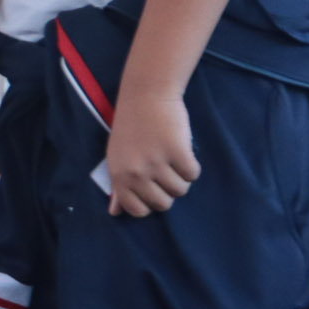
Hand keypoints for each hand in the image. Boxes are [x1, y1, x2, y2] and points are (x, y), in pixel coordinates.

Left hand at [101, 93, 197, 217]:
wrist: (145, 94)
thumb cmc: (131, 126)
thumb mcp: (117, 157)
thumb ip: (118, 186)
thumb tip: (115, 213)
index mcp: (119, 176)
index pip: (137, 211)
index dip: (150, 203)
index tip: (153, 189)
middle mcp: (136, 173)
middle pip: (163, 204)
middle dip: (168, 191)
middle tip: (165, 170)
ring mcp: (157, 163)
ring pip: (181, 190)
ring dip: (181, 178)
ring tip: (173, 158)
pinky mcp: (177, 152)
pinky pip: (192, 174)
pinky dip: (192, 165)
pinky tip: (183, 151)